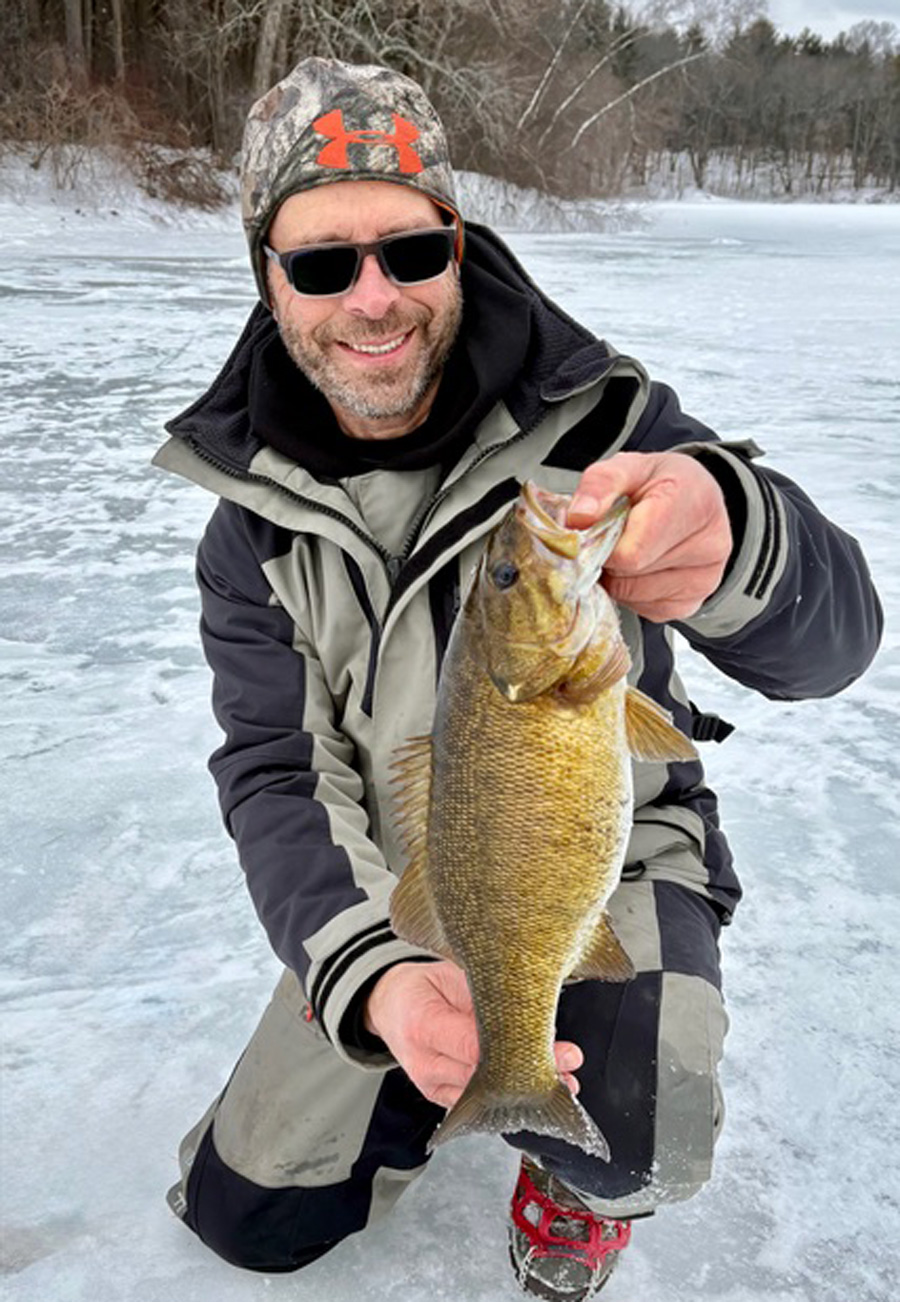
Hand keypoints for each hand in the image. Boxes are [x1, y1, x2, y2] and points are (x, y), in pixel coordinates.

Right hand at [365, 960, 582, 1107]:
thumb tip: (527, 1003)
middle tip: (568, 1064)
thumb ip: (482, 993)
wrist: (388, 1006)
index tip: (551, 1048)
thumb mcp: (448, 974)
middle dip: (530, 1072)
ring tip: (563, 1082)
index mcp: (422, 1023)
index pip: (473, 1044)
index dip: (516, 1049)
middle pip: (484, 1075)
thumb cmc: (420, 986)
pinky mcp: (438, 1097)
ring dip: (525, 1091)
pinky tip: (534, 1094)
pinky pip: (476, 1106)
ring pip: (483, 1097)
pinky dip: (506, 1100)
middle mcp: (424, 1062)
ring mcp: (430, 1085)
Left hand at [566, 451, 731, 621]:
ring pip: (633, 594)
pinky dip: (632, 591)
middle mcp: (710, 545)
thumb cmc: (662, 484)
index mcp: (694, 503)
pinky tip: (641, 567)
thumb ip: (601, 484)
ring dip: (618, 575)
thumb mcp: (630, 467)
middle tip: (613, 536)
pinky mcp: (692, 603)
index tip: (596, 529)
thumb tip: (578, 518)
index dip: (602, 543)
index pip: (632, 552)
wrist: (696, 499)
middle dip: (610, 557)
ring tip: (628, 548)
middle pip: (630, 573)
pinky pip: (642, 609)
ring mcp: (705, 579)